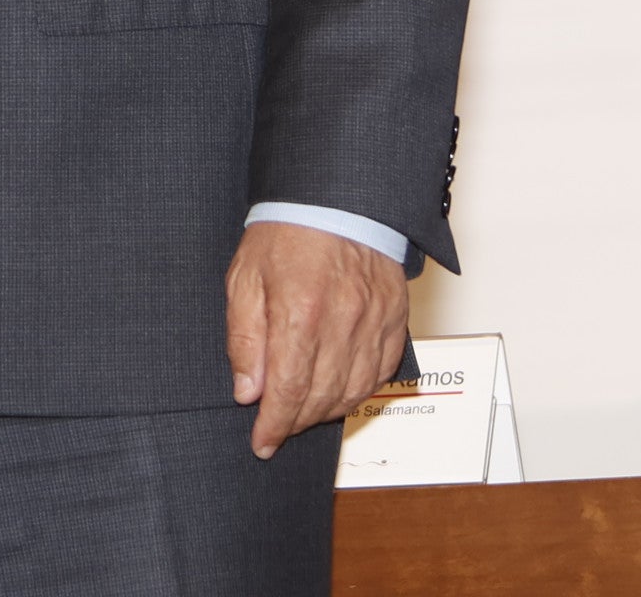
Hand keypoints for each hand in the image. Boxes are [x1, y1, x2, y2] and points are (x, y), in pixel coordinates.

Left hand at [224, 221, 410, 460]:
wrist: (336, 198)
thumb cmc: (286, 231)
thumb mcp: (245, 278)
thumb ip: (244, 338)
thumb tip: (248, 391)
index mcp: (300, 312)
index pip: (287, 391)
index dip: (274, 425)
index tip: (262, 443)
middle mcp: (343, 322)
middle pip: (321, 398)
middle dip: (295, 421)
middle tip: (277, 425)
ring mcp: (374, 322)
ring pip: (352, 392)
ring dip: (325, 411)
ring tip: (303, 410)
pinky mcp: (396, 319)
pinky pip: (380, 372)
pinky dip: (357, 390)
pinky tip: (338, 390)